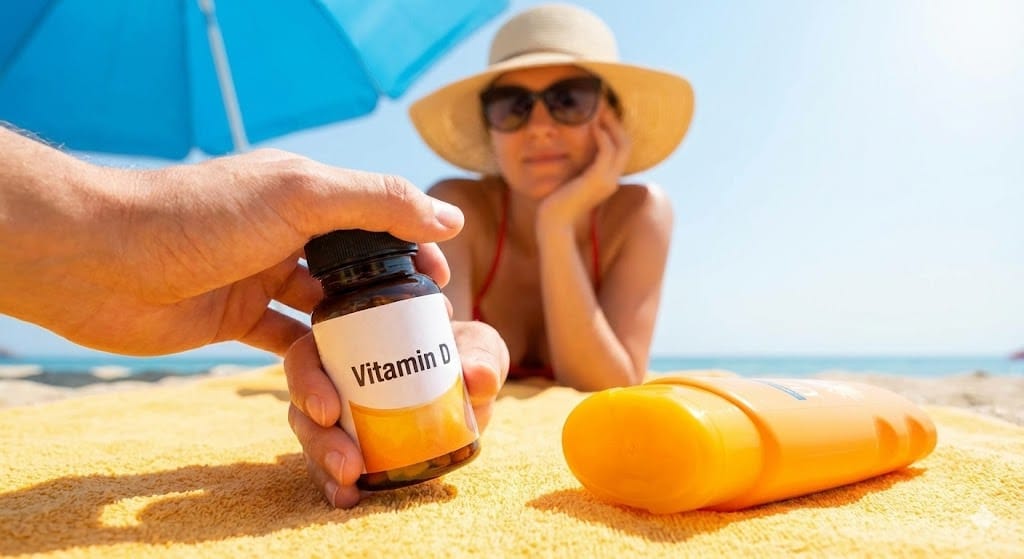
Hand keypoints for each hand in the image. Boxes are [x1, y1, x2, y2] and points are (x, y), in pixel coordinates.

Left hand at [0, 138, 464, 355]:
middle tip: (417, 350)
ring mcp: (263, 277)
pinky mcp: (236, 319)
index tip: (442, 289)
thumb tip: (448, 218)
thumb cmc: (199, 216)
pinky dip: (307, 374)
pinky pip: (287, 348)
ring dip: (347, 358)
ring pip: (324, 320)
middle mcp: (289, 233)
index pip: (380, 219)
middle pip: (356, 274)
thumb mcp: (300, 196)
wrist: (97, 260)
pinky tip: (322, 402)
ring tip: (364, 397)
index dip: (415, 252)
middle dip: (388, 314)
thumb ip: (378, 203)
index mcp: (308, 193)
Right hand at [285, 319, 508, 506]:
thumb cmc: (466, 354)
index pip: (307, 355)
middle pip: (304, 406)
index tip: (327, 411)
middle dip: (317, 439)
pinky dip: (334, 484)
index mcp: (349, 341)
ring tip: (347, 485)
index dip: (305, 381)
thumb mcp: (478, 347)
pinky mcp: (353, 449)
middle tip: (346, 463)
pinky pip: (331, 467)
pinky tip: (346, 498)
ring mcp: (342, 418)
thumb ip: (482, 358)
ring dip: (323, 465)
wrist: (472, 390)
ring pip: (313, 440)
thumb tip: (478, 378)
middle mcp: (334, 379)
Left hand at [537, 106, 631, 225]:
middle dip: (616, 123)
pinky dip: (602, 135)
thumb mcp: (568, 181)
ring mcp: (607, 180)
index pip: (620, 151)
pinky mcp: (597, 179)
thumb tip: (567, 151)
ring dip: (611, 124)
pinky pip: (607, 151)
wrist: (552, 223)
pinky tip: (592, 126)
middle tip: (604, 105)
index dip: (614, 131)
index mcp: (606, 181)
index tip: (602, 115)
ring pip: (621, 144)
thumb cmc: (555, 204)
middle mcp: (611, 180)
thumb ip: (574, 168)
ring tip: (599, 110)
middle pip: (626, 144)